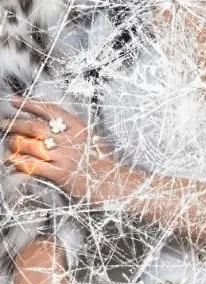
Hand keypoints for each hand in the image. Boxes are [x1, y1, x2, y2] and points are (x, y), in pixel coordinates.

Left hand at [1, 95, 129, 203]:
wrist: (116, 182)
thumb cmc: (104, 161)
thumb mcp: (92, 138)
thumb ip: (72, 130)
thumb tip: (51, 124)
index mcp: (78, 127)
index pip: (49, 110)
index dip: (29, 103)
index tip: (14, 100)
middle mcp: (70, 139)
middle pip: (36, 126)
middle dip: (15, 123)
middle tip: (3, 122)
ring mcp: (65, 157)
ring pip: (32, 145)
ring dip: (15, 144)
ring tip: (8, 143)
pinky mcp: (61, 174)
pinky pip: (34, 167)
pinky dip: (20, 164)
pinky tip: (12, 163)